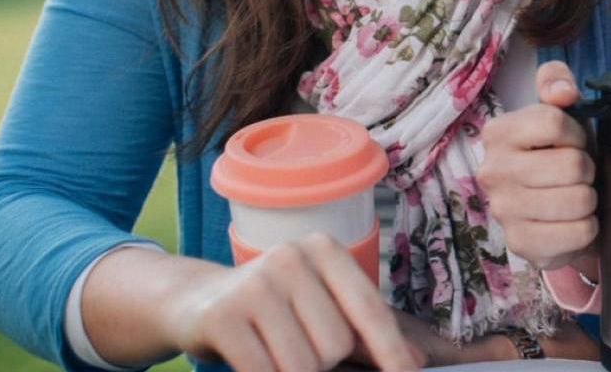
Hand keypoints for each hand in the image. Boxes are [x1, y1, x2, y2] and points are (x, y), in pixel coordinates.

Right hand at [161, 234, 422, 371]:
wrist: (195, 302)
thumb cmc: (272, 308)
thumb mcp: (319, 306)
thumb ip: (364, 332)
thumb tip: (415, 362)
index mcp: (325, 250)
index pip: (369, 310)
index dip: (391, 351)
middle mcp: (291, 257)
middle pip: (335, 344)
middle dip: (322, 362)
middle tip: (293, 347)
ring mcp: (254, 284)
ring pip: (303, 364)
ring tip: (271, 352)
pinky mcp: (223, 316)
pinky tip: (252, 362)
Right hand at [478, 61, 599, 269]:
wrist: (550, 211)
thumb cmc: (557, 155)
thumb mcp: (559, 111)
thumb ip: (556, 81)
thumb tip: (563, 93)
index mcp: (498, 133)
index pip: (553, 122)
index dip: (576, 133)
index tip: (572, 143)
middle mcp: (492, 171)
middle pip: (571, 165)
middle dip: (586, 169)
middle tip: (575, 175)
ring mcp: (503, 211)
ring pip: (579, 200)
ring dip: (588, 199)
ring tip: (574, 196)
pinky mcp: (521, 244)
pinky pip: (578, 233)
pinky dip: (586, 228)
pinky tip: (571, 223)